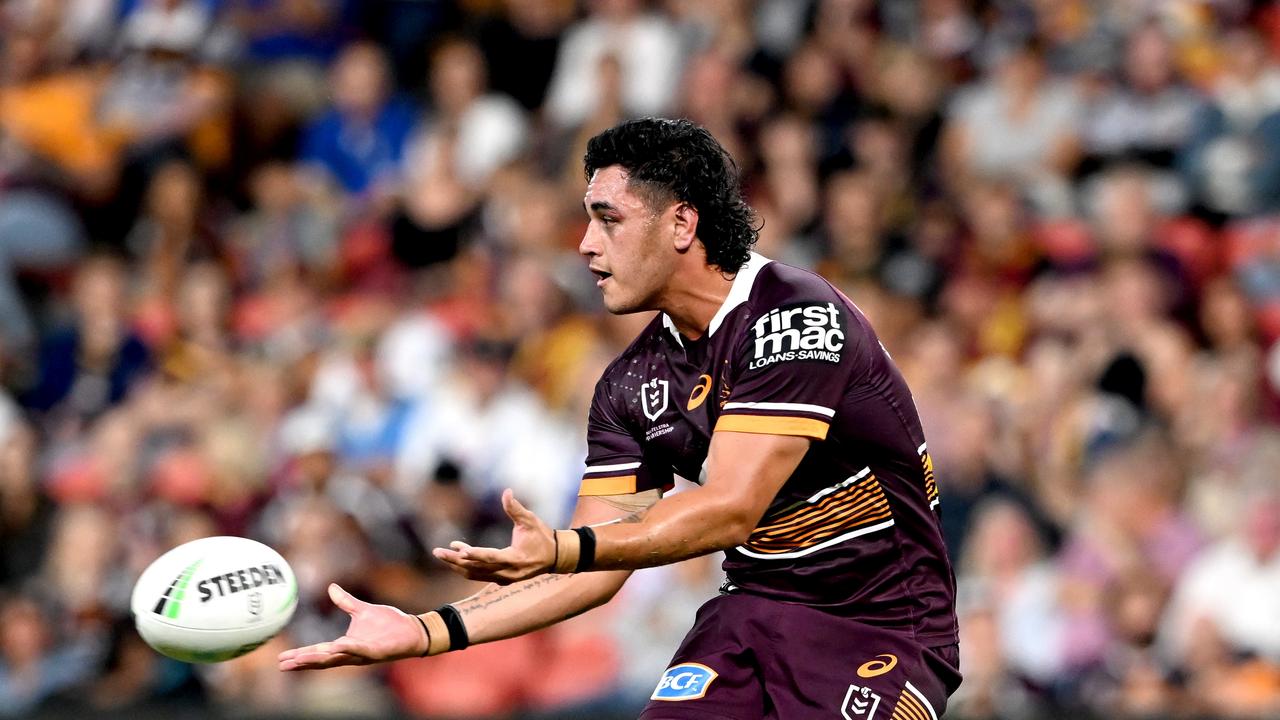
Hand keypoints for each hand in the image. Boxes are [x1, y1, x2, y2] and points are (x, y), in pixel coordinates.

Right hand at [277, 584, 425, 670]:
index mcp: (346, 645)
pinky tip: (337, 645)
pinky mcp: (378, 651)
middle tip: (283, 664)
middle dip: (303, 662)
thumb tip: (330, 587)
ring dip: (319, 659)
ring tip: (300, 660)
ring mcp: (364, 653)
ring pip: (338, 658)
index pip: (319, 652)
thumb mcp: (362, 610)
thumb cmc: (389, 624)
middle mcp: (352, 653)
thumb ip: (345, 602)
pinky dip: (349, 648)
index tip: (282, 659)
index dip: (301, 656)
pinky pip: (361, 649)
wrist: (413, 630)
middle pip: (323, 660)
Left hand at [432, 489, 554, 584]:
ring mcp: (504, 578)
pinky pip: (479, 576)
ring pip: (474, 574)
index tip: (459, 549)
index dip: (475, 554)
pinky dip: (466, 568)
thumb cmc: (542, 536)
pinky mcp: (502, 579)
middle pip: (476, 568)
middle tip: (437, 551)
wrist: (555, 557)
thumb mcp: (530, 520)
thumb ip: (515, 508)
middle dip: (455, 560)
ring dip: (457, 565)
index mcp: (515, 558)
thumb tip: (506, 492)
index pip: (490, 557)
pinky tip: (456, 558)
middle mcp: (507, 572)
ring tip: (442, 554)